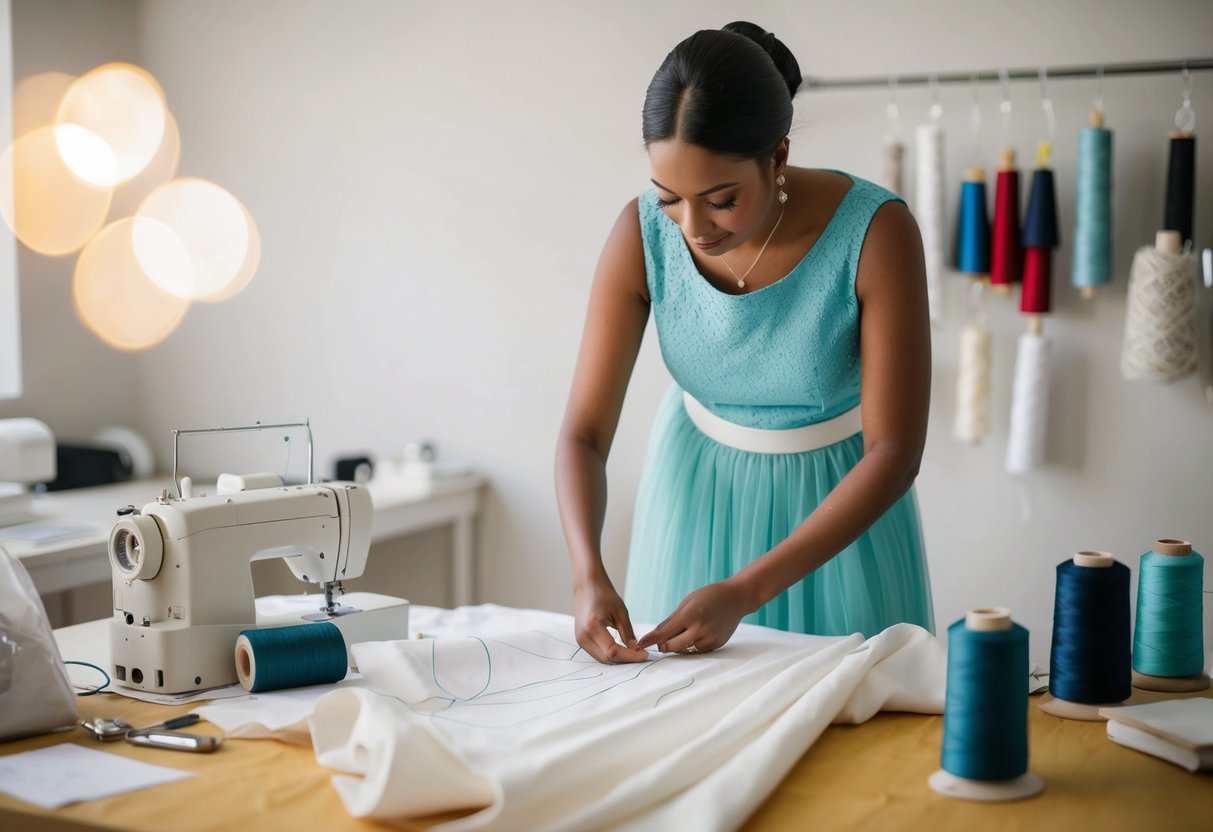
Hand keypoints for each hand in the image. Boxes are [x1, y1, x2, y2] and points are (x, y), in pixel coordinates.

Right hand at [573, 577, 647, 663]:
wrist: (587, 586)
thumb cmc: (603, 594)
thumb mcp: (621, 612)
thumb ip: (628, 633)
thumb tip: (636, 650)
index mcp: (593, 627)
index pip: (613, 652)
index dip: (630, 656)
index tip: (644, 654)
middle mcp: (583, 637)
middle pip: (607, 659)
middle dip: (625, 659)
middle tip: (641, 654)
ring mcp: (580, 640)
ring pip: (602, 659)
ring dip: (618, 659)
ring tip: (633, 652)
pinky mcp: (581, 640)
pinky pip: (598, 653)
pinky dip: (610, 654)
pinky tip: (622, 649)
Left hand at [636, 580, 750, 654]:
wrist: (736, 598)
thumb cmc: (709, 596)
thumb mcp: (687, 603)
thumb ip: (670, 621)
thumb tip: (653, 637)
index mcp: (690, 615)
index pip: (664, 633)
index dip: (650, 640)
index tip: (639, 645)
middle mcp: (700, 629)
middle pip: (671, 647)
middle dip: (663, 645)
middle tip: (662, 639)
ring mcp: (710, 639)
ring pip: (684, 650)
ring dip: (677, 645)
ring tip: (683, 631)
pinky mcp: (716, 645)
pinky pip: (696, 650)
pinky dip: (690, 645)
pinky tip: (696, 634)